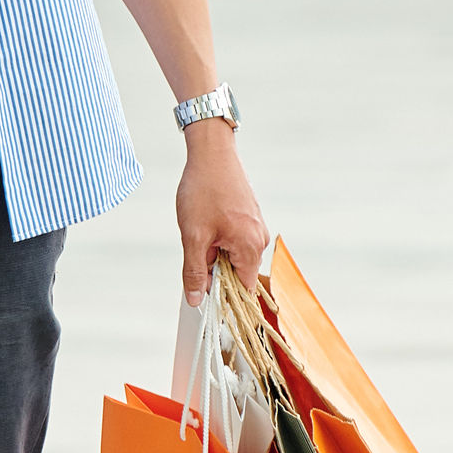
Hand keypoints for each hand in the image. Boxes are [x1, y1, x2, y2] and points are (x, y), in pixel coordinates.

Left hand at [174, 123, 269, 304]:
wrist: (212, 153)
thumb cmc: (204, 190)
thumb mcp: (192, 235)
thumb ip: (195, 272)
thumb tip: (196, 300)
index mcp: (250, 247)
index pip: (242, 290)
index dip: (222, 296)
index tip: (203, 294)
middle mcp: (259, 239)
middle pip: (237, 273)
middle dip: (214, 269)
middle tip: (196, 249)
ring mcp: (256, 227)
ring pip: (234, 255)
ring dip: (215, 253)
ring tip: (201, 230)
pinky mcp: (250, 217)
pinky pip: (236, 240)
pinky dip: (219, 239)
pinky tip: (206, 222)